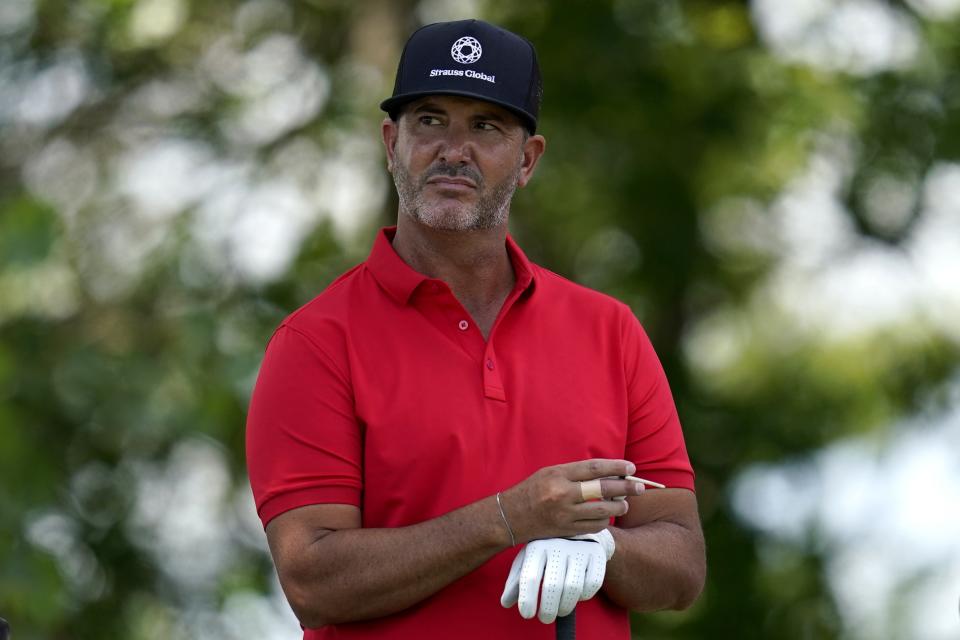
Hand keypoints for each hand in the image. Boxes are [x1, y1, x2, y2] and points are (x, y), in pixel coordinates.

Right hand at [498, 459, 644, 542]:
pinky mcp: (566, 531)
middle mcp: (562, 494)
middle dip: (626, 488)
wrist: (509, 517)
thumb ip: (575, 473)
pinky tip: (607, 515)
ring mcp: (565, 514)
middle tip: (639, 487)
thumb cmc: (531, 491)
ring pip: (603, 510)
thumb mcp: (549, 473)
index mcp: (558, 475)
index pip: (594, 468)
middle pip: (602, 489)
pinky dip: (605, 520)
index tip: (631, 468)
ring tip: (625, 504)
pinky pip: (594, 526)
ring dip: (619, 507)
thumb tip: (607, 473)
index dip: (616, 468)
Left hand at [500, 529, 614, 622]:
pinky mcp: (597, 554)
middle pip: (553, 586)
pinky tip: (577, 595)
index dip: (527, 599)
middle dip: (548, 609)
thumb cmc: (547, 550)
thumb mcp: (528, 559)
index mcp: (537, 546)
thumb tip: (505, 602)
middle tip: (545, 618)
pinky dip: (585, 596)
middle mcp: (558, 545)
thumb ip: (516, 580)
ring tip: (559, 611)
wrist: (577, 531)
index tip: (527, 615)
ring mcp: (579, 549)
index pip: (529, 576)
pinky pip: (592, 583)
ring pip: (574, 588)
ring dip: (565, 606)